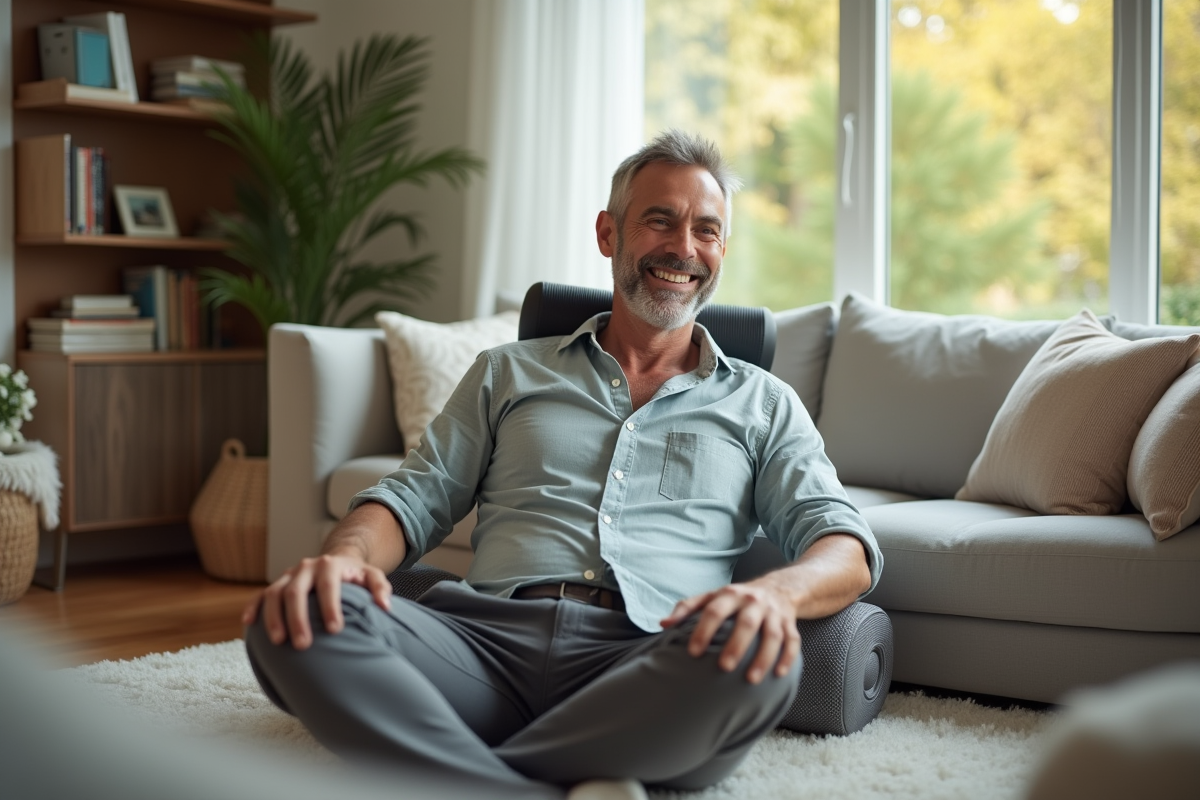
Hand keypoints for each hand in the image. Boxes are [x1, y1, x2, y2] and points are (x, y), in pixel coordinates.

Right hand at [241, 552, 392, 649]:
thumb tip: (385, 606)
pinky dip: (253, 607)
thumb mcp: (372, 576)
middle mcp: (305, 568)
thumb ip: (380, 588)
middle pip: (296, 591)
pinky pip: (260, 595)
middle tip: (302, 645)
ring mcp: (288, 576)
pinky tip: (249, 623)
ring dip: (273, 617)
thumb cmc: (355, 576)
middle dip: (297, 618)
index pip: (328, 585)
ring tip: (278, 642)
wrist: (335, 563)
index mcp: (329, 565)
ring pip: (274, 593)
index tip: (335, 630)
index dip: (330, 606)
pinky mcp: (276, 585)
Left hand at [661, 582, 800, 684]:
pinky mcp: (789, 624)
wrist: (778, 587)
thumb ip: (687, 608)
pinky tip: (778, 674)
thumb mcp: (712, 597)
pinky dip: (787, 658)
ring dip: (763, 657)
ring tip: (751, 680)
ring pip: (772, 635)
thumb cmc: (736, 599)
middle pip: (746, 623)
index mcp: (730, 594)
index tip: (692, 653)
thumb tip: (663, 624)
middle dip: (736, 645)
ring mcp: (774, 613)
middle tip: (724, 667)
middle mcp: (753, 602)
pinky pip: (792, 641)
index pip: (714, 611)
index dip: (703, 630)